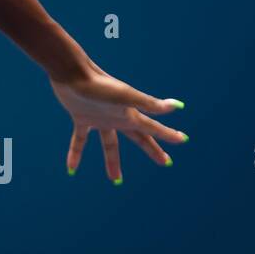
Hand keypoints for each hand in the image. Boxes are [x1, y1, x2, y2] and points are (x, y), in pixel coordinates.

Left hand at [50, 61, 187, 183]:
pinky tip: (71, 169)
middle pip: (138, 137)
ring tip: (116, 180)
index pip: (153, 128)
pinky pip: (79, 140)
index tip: (183, 140)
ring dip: (113, 161)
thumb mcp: (126, 96)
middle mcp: (116, 118)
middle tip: (165, 162)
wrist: (72, 73)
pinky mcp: (81, 118)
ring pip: (110, 144)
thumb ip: (149, 104)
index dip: (168, 135)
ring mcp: (99, 118)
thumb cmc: (100, 84)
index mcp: (129, 114)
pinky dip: (76, 153)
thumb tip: (176, 106)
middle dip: (152, 149)